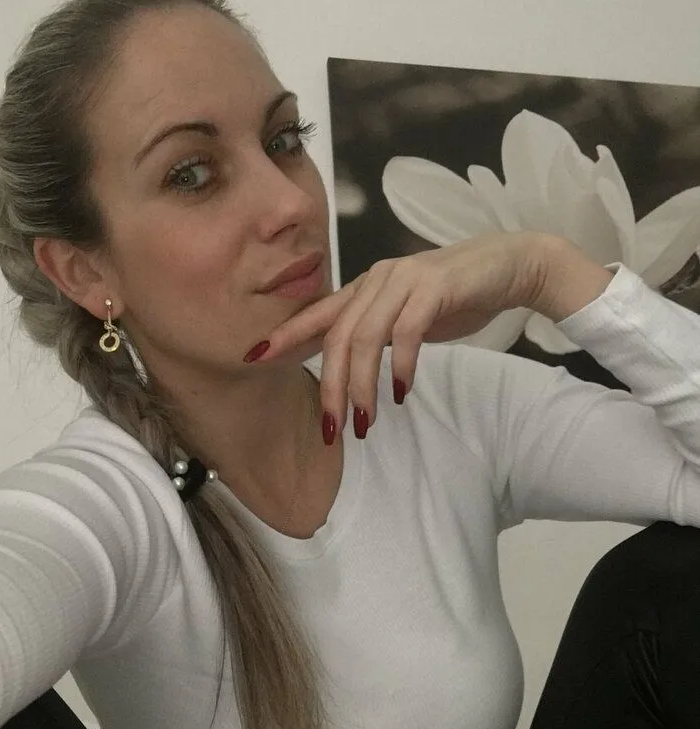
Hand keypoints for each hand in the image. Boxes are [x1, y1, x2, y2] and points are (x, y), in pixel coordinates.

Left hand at [246, 232, 611, 439]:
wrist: (508, 266)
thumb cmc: (455, 295)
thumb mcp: (405, 317)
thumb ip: (376, 335)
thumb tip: (349, 368)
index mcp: (365, 288)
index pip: (317, 315)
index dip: (284, 336)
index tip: (253, 358)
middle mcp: (377, 280)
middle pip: (337, 338)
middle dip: (331, 388)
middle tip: (332, 429)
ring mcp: (404, 281)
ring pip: (366, 338)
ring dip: (363, 386)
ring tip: (365, 422)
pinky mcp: (434, 287)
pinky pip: (406, 332)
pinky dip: (400, 365)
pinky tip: (400, 392)